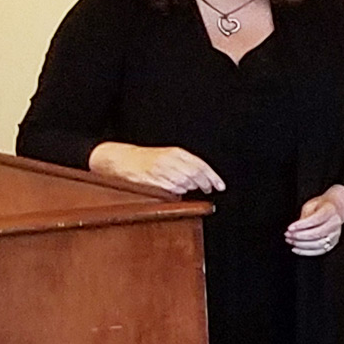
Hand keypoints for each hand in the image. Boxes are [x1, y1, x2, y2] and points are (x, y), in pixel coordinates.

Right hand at [87, 141, 223, 195]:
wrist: (122, 159)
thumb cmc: (147, 159)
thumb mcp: (168, 156)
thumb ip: (185, 164)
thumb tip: (205, 179)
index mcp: (176, 152)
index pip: (201, 165)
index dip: (213, 177)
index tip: (220, 186)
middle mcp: (170, 160)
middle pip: (196, 175)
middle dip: (205, 184)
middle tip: (208, 189)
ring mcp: (162, 170)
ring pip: (185, 183)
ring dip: (190, 188)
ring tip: (188, 187)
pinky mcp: (153, 179)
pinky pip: (172, 189)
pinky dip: (178, 191)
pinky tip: (176, 189)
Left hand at [286, 184, 343, 255]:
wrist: (337, 209)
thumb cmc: (322, 206)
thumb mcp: (311, 205)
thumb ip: (305, 216)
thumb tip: (296, 229)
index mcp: (330, 211)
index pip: (315, 220)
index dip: (301, 225)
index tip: (290, 228)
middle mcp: (334, 224)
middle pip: (317, 234)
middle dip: (300, 236)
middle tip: (288, 235)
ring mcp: (335, 235)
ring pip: (318, 244)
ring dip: (302, 245)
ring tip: (291, 241)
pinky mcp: (332, 243)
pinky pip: (320, 251)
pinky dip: (307, 252)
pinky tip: (297, 249)